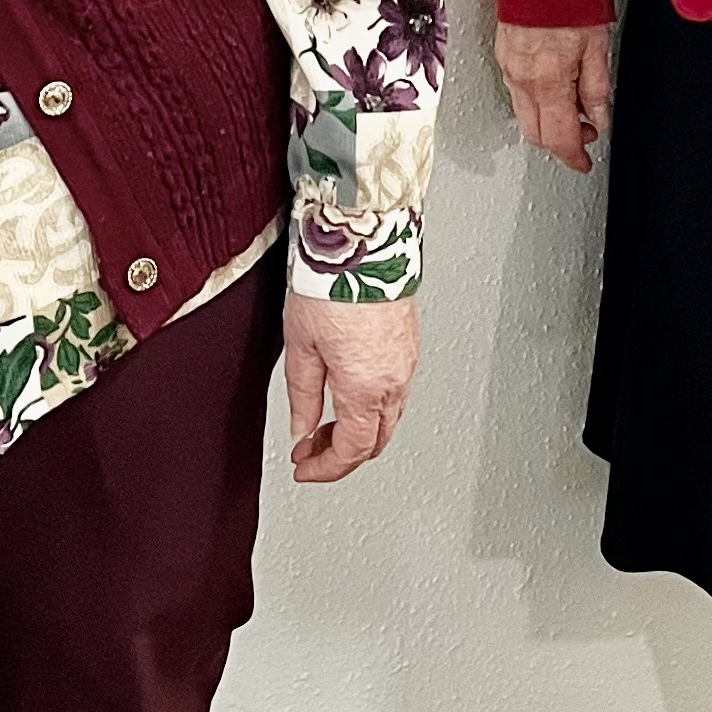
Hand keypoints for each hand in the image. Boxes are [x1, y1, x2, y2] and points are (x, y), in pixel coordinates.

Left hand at [283, 291, 418, 484]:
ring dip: (359, 431)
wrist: (362, 243)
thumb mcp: (300, 347)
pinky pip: (396, 394)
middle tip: (311, 449)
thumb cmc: (330, 285)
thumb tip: (302, 429)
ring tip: (326, 422)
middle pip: (374, 442)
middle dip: (342, 455)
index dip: (325, 468)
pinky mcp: (410, 346)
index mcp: (364, 389)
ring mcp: (407, 364)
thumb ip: (302, 396)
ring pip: (388, 420)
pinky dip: (373, 407)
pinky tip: (350, 395)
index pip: (351, 451)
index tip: (304, 467)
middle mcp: (393, 382)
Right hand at [494, 21, 613, 172]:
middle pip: (535, 133)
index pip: (558, 138)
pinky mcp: (502, 53)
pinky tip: (553, 86)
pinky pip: (516, 91)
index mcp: (548, 81)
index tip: (583, 163)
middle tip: (584, 133)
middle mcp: (521, 78)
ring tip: (574, 104)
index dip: (573, 157)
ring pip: (523, 113)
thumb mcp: (598, 45)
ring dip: (547, 120)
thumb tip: (599, 117)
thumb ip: (597, 88)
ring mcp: (508, 66)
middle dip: (560, 142)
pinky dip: (535, 100)